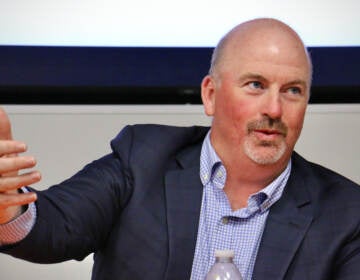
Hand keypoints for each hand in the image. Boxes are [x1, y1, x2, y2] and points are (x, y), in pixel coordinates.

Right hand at [0, 107, 39, 223]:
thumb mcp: (0, 141)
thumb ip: (1, 127)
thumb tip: (1, 109)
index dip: (8, 147)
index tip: (25, 145)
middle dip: (16, 164)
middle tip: (34, 159)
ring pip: (3, 185)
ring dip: (23, 180)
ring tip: (39, 175)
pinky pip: (5, 202)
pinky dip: (20, 199)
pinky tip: (34, 196)